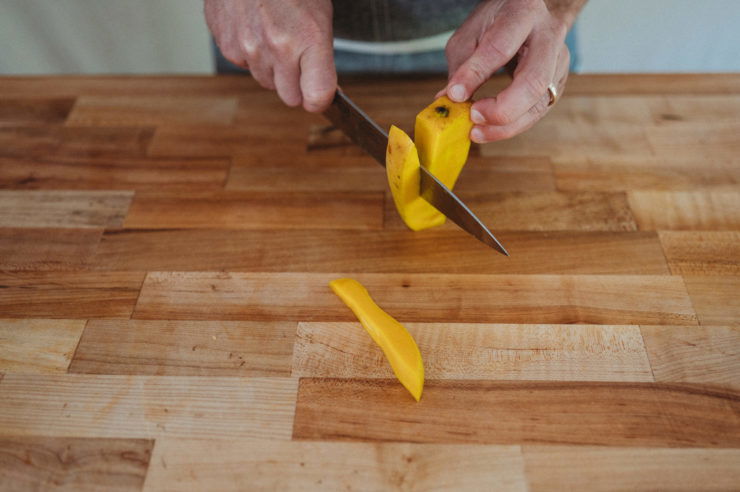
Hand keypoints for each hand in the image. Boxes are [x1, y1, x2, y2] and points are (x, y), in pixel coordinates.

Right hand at [205, 0, 335, 111]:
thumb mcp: (320, 16)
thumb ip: (321, 57)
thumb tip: (319, 91)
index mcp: (309, 39)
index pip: (316, 97)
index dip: (319, 100)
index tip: (319, 96)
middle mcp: (278, 47)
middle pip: (290, 97)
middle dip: (295, 84)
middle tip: (296, 56)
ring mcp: (249, 48)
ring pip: (265, 81)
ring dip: (271, 67)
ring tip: (273, 33)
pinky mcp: (227, 45)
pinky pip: (244, 64)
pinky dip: (249, 52)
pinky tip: (254, 28)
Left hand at [438, 0, 569, 142]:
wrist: (531, 13)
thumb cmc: (497, 22)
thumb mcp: (471, 34)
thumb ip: (461, 66)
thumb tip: (448, 101)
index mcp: (523, 13)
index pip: (500, 49)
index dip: (475, 75)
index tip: (454, 95)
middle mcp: (549, 36)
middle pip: (533, 81)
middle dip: (501, 109)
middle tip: (473, 118)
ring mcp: (559, 61)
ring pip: (539, 104)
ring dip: (506, 126)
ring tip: (477, 132)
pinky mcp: (558, 82)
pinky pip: (537, 112)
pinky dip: (512, 126)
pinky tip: (491, 129)